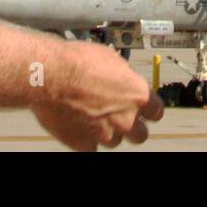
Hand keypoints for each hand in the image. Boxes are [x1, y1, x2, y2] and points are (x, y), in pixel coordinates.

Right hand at [30, 41, 163, 151]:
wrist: (50, 75)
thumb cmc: (77, 62)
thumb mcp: (111, 59)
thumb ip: (123, 79)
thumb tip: (123, 82)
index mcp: (138, 95)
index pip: (156, 111)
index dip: (149, 110)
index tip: (144, 110)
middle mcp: (126, 118)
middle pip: (140, 134)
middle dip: (131, 126)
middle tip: (119, 117)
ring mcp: (105, 134)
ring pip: (114, 141)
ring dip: (107, 132)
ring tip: (92, 116)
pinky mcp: (84, 144)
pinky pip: (91, 147)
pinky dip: (87, 139)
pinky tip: (79, 125)